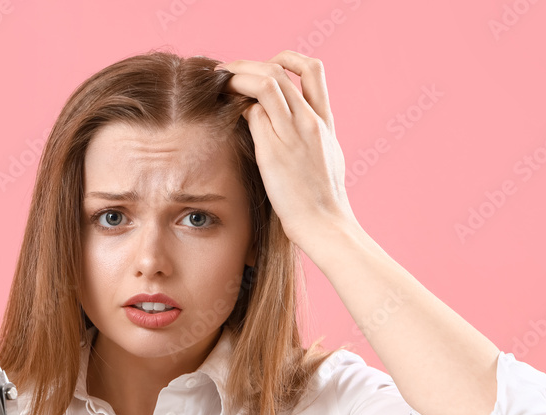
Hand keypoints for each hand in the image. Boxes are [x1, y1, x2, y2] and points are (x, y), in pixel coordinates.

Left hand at [216, 50, 359, 252]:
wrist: (325, 223)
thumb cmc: (322, 200)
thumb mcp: (326, 158)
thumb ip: (311, 136)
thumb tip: (289, 127)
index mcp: (325, 121)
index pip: (313, 70)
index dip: (286, 59)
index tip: (265, 66)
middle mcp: (310, 121)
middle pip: (279, 71)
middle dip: (248, 65)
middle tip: (227, 71)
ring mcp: (293, 134)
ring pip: (265, 84)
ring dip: (237, 78)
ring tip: (219, 83)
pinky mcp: (273, 151)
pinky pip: (252, 115)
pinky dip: (236, 107)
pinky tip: (223, 112)